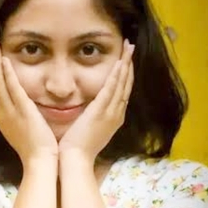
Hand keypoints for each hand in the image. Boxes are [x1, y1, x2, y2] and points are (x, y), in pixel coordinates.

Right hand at [0, 40, 58, 166]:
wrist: (40, 161)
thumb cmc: (35, 149)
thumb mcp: (22, 129)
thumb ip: (19, 117)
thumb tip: (21, 107)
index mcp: (1, 118)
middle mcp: (1, 114)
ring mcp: (10, 112)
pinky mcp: (22, 111)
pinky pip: (12, 89)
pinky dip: (7, 74)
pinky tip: (5, 61)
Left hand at [58, 39, 134, 161]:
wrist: (75, 159)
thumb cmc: (78, 147)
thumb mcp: (91, 129)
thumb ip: (93, 117)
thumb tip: (90, 108)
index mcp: (114, 118)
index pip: (123, 91)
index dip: (126, 75)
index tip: (127, 60)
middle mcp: (117, 114)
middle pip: (127, 84)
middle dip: (129, 64)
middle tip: (131, 47)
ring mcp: (111, 112)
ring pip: (122, 83)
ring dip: (126, 64)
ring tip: (129, 48)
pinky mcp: (101, 111)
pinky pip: (111, 89)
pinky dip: (117, 76)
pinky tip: (120, 63)